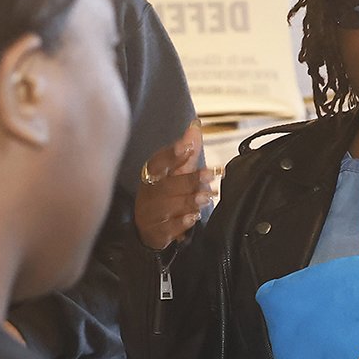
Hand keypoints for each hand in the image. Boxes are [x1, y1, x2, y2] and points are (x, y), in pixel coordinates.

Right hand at [134, 121, 212, 250]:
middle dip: (190, 179)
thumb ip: (188, 153)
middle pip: (166, 184)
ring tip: (207, 197)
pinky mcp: (154, 232)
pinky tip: (193, 217)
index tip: (186, 146)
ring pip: (167, 205)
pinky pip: (166, 227)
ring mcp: (149, 213)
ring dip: (188, 200)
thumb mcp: (177, 174)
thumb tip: (196, 126)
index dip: (171, 154)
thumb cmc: (167, 196)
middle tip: (210, 175)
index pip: (158, 162)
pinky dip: (180, 222)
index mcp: (152, 175)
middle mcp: (148, 192)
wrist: (150, 230)